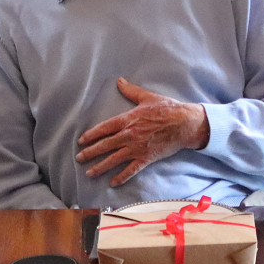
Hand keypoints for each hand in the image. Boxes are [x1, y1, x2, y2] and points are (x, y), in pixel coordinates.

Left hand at [75, 78, 209, 186]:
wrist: (184, 123)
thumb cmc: (167, 108)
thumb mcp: (147, 97)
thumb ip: (131, 91)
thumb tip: (119, 81)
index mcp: (128, 120)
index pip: (104, 128)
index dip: (91, 135)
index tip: (81, 141)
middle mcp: (129, 135)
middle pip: (105, 145)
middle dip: (91, 152)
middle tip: (79, 158)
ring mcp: (137, 148)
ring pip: (114, 159)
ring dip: (100, 166)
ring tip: (89, 172)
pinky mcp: (146, 158)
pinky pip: (131, 169)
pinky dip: (121, 176)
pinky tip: (113, 182)